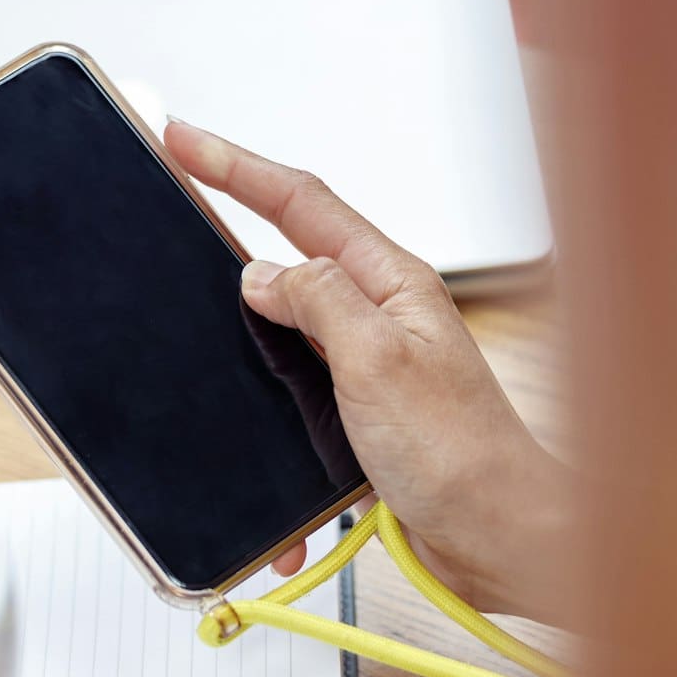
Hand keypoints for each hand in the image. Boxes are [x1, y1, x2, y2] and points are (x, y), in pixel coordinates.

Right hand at [165, 119, 572, 619]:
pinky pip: (297, 402)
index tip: (183, 139)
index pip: (303, 204)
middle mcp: (380, 319)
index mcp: (392, 285)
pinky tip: (264, 439)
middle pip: (292, 256)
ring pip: (287, 331)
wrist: (498, 537)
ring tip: (207, 323)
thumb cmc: (463, 455)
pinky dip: (273, 421)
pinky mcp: (359, 420)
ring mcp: (369, 368)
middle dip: (234, 230)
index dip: (237, 167)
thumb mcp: (379, 361)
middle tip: (179, 200)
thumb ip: (319, 302)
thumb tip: (262, 272)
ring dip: (248, 339)